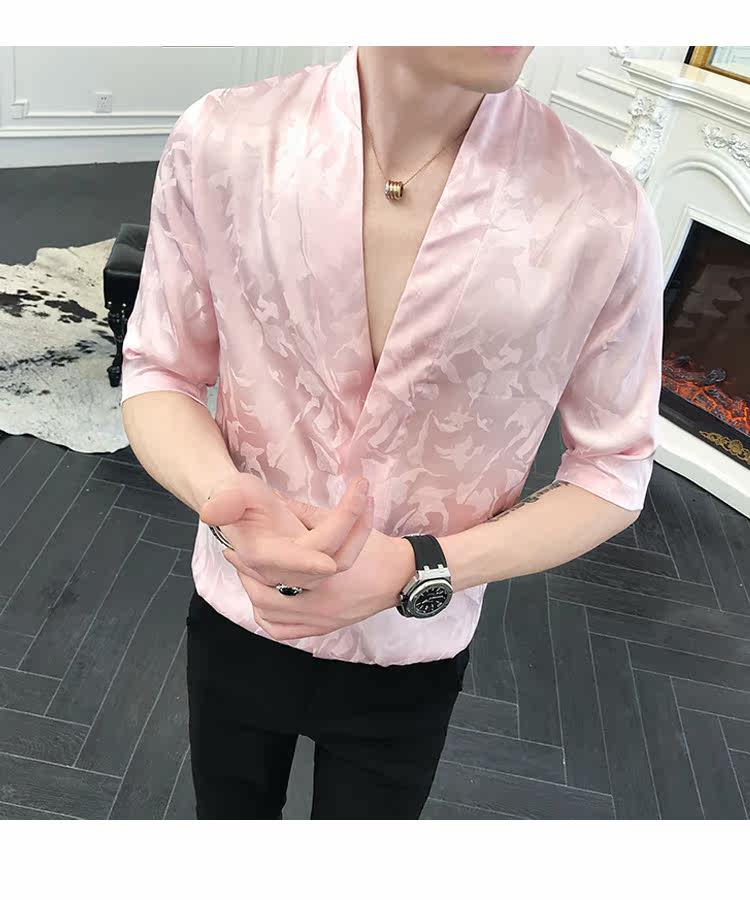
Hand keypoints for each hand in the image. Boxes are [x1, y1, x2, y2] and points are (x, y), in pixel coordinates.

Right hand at [199, 471, 372, 590]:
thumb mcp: (230, 493)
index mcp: (263, 556)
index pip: (291, 561)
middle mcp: (285, 570)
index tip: (329, 560)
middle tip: (362, 486)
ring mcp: (303, 570)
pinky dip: (358, 533)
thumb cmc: (236, 497)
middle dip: (349, 522)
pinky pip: (344, 556)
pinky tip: (363, 506)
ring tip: (366, 494)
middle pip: (326, 559)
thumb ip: (226, 502)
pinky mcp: (316, 565)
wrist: (240, 509)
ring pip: (342, 560)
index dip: (309, 560)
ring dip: (360, 529)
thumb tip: (211, 512)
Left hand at [235, 495, 415, 640]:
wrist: (402, 576)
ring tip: (249, 580)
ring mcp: (321, 619)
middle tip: (238, 560)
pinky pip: (285, 632)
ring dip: (255, 598)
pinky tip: (265, 606)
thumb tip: (275, 501)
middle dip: (247, 577)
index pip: (273, 569)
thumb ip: (306, 515)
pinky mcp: (325, 628)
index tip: (238, 545)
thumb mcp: (342, 526)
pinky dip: (270, 621)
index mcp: (321, 575)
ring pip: (271, 616)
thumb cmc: (375, 549)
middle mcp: (318, 602)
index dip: (250, 558)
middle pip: (265, 596)